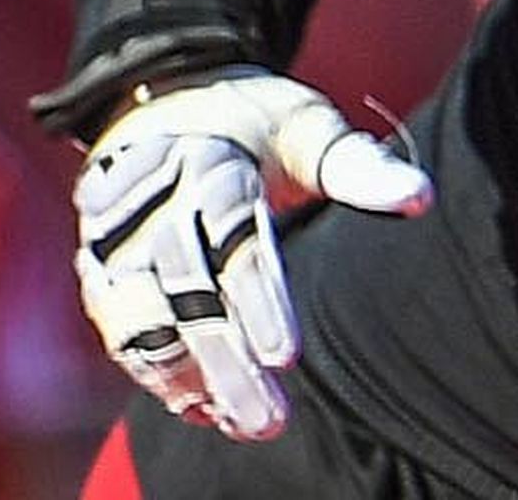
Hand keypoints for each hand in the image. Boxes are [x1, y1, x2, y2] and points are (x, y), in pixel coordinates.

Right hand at [70, 67, 432, 440]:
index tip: (286, 356)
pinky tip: (200, 407)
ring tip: (237, 421)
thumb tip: (421, 197)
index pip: (234, 239)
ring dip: (185, 376)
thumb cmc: (256, 121)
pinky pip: (118, 329)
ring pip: (142, 320)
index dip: (258, 299)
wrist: (162, 96)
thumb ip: (358, 165)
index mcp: (213, 162)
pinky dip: (154, 371)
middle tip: (269, 420)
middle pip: (188, 290)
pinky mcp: (96, 266)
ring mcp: (116, 237)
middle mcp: (156, 201)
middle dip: (226, 359)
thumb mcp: (307, 127)